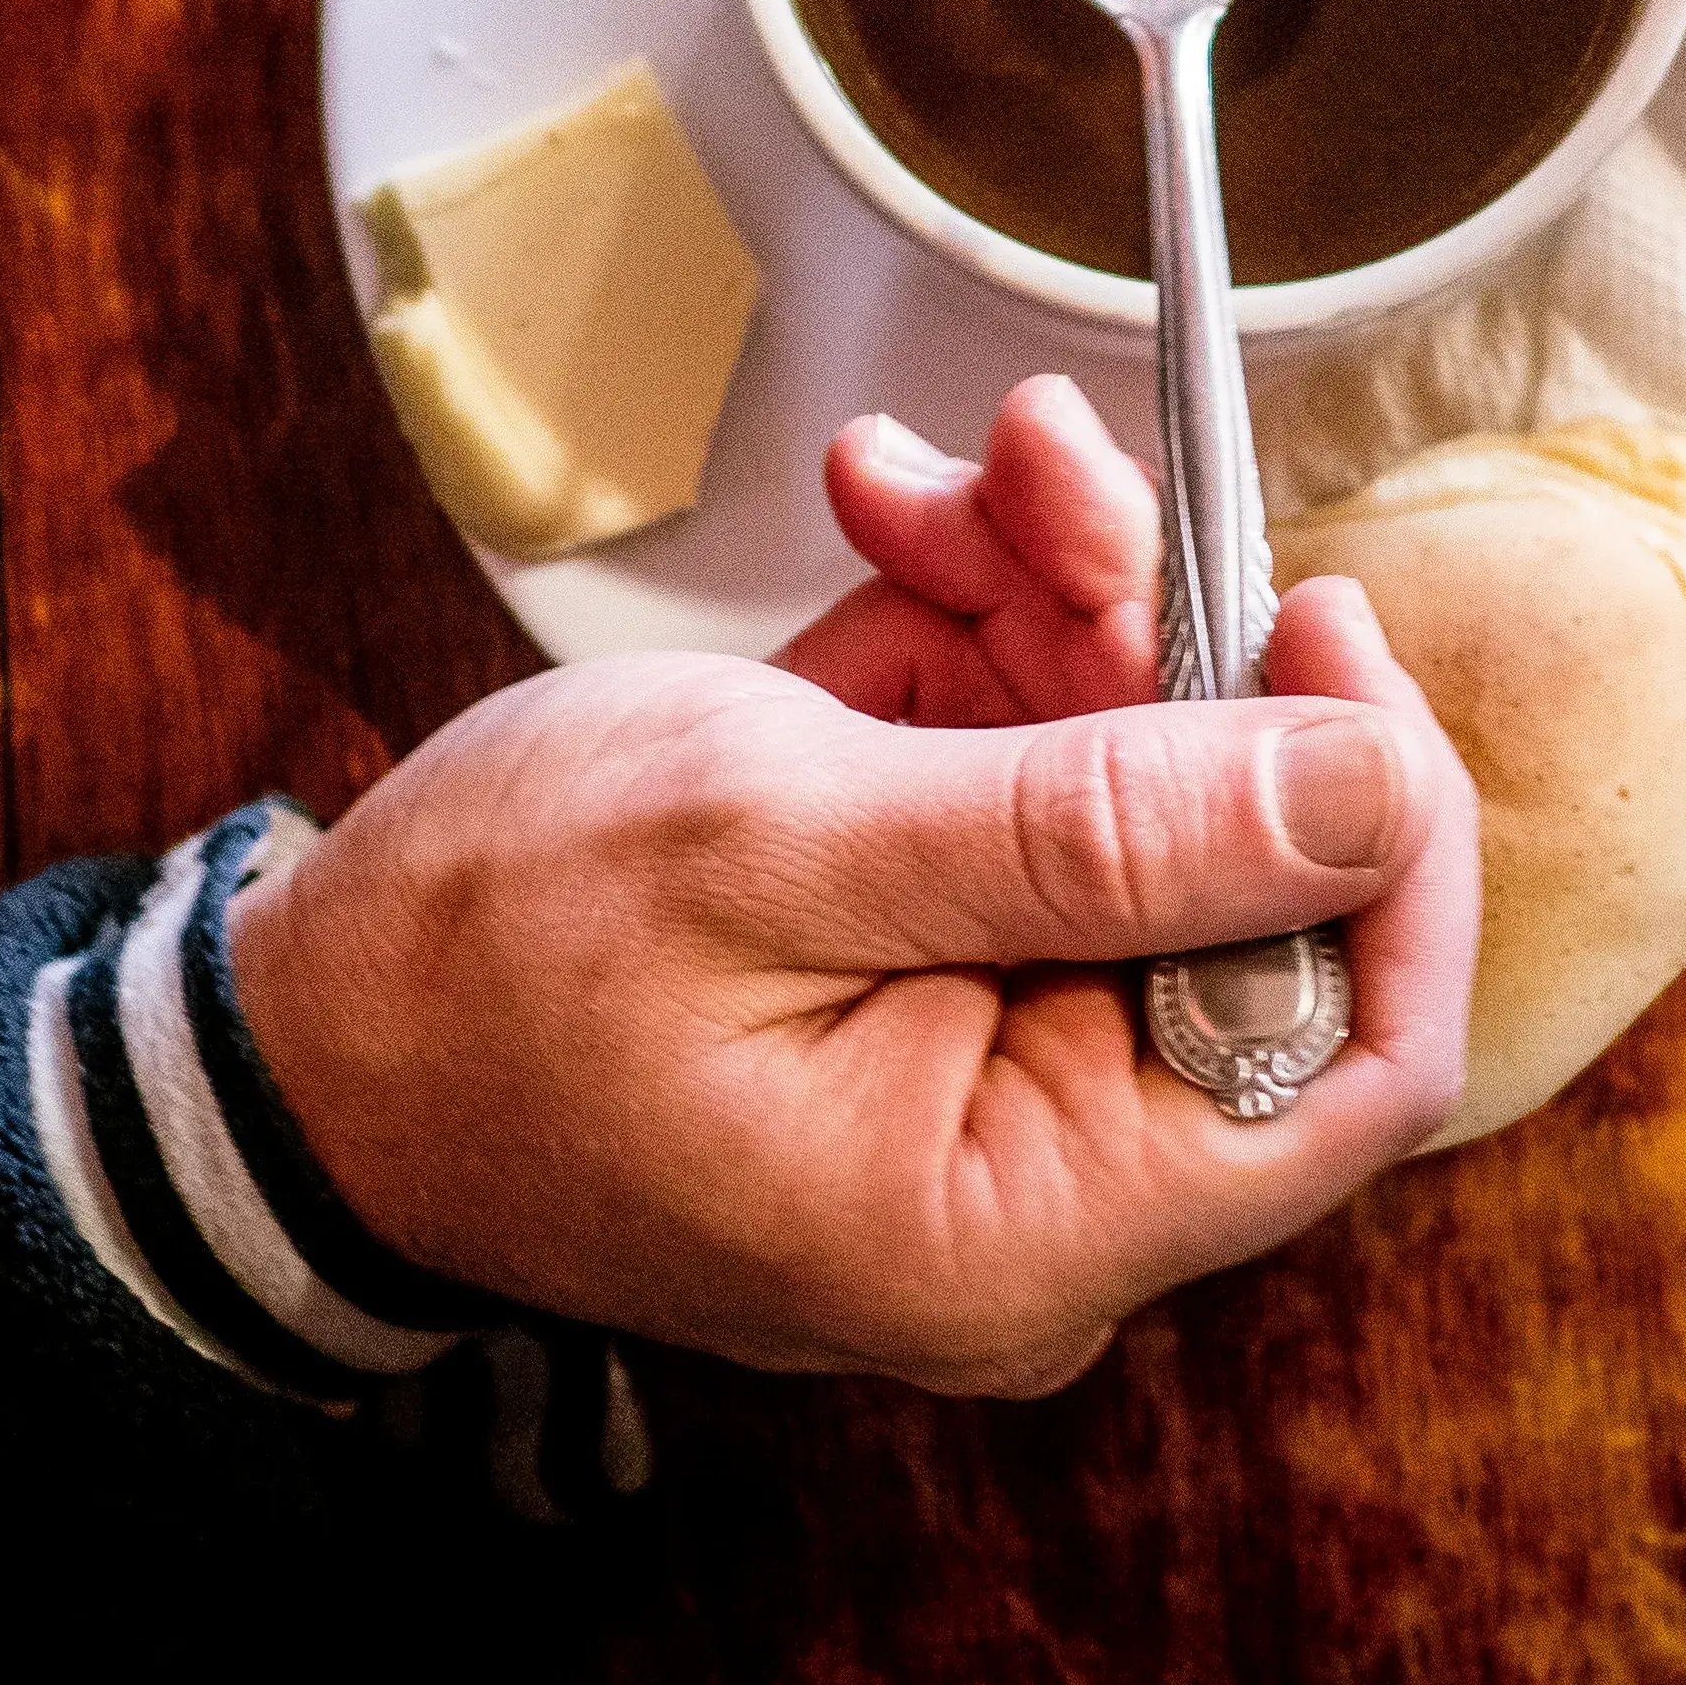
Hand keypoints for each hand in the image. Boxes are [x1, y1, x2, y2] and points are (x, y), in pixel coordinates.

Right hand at [231, 402, 1474, 1395]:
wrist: (301, 1013)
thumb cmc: (484, 967)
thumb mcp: (785, 847)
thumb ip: (1097, 827)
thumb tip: (1366, 789)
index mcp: (1030, 1215)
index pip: (1358, 1052)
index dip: (1383, 825)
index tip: (1322, 626)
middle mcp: (1042, 1158)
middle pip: (1241, 874)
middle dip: (1157, 635)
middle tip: (1053, 470)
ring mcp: (992, 1049)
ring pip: (1136, 783)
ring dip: (1054, 591)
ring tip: (936, 476)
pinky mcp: (933, 950)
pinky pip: (1028, 774)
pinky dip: (974, 628)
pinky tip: (888, 520)